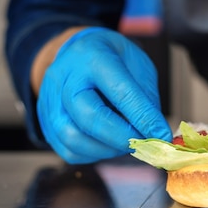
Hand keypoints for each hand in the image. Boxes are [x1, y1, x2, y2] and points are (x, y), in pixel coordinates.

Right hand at [37, 27, 171, 162]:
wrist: (77, 53)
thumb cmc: (112, 59)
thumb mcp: (137, 65)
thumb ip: (145, 98)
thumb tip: (155, 133)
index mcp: (93, 57)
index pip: (120, 92)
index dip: (143, 118)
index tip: (162, 135)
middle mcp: (65, 78)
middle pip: (89, 117)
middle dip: (122, 137)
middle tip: (144, 143)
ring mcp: (50, 101)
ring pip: (73, 138)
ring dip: (107, 149)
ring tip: (127, 142)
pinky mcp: (45, 121)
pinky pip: (68, 150)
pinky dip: (94, 154)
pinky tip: (109, 144)